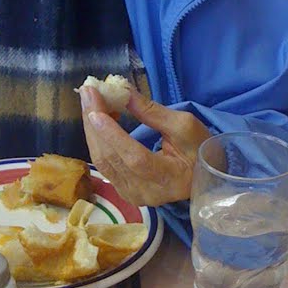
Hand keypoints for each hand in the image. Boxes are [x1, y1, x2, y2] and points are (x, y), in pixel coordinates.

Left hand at [79, 86, 211, 207]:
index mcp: (169, 178)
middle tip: (88, 92)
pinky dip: (98, 140)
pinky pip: (104, 165)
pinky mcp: (124, 192)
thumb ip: (151, 112)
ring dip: (92, 129)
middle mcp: (147, 192)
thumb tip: (122, 92)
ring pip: (102, 161)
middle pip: (112, 158)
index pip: (135, 157)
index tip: (95, 111)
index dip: (113, 135)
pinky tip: (98, 119)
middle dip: (95, 123)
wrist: (200, 177)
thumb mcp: (184, 125)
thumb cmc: (198, 149)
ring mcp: (132, 195)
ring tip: (91, 100)